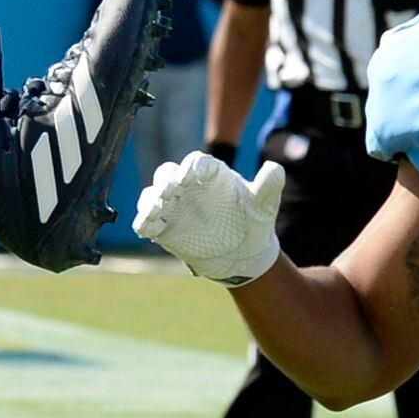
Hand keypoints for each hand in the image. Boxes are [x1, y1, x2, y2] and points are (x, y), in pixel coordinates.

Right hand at [134, 152, 284, 285]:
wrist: (245, 254)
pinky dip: (143, 222)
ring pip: (152, 196)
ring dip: (150, 201)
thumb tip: (275, 167)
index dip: (190, 168)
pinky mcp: (165, 228)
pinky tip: (148, 228)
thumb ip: (268, 185)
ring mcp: (174, 207)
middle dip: (164, 180)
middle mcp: (188, 187)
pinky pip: (147, 222)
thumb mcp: (264, 204)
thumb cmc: (255, 222)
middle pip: (167, 174)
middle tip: (168, 190)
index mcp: (210, 175)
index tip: (188, 178)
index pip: (195, 162)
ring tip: (156, 209)